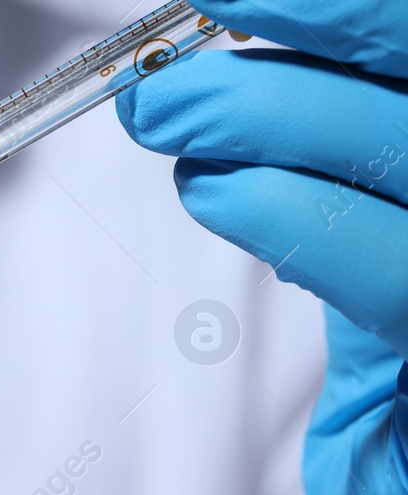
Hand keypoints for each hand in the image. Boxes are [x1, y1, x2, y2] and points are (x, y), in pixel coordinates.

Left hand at [117, 0, 407, 494]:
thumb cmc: (400, 399)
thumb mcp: (371, 257)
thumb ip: (322, 166)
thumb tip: (202, 76)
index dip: (340, 5)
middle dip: (307, 28)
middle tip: (173, 49)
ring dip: (268, 110)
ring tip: (167, 108)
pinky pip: (389, 265)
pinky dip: (289, 211)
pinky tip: (220, 190)